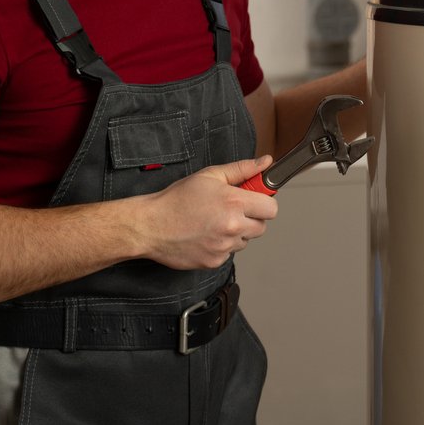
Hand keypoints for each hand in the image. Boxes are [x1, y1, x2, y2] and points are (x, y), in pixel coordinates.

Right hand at [139, 156, 278, 269]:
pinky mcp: (215, 261)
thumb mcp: (210, 176)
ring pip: (245, 241)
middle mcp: (233, 227)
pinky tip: (205, 235)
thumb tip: (265, 163)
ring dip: (236, 233)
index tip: (253, 200)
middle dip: (251, 218)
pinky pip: (229, 253)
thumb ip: (242, 169)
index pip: (271, 209)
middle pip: (261, 227)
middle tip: (231, 210)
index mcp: (234, 203)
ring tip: (213, 222)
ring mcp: (224, 247)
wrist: (151, 225)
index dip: (263, 203)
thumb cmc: (177, 199)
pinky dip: (221, 245)